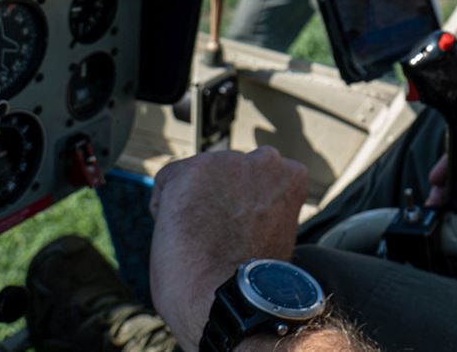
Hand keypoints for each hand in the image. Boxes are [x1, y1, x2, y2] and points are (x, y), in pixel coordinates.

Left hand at [149, 148, 307, 351]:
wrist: (229, 296)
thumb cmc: (252, 279)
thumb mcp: (275, 232)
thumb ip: (264, 208)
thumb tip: (238, 205)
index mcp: (291, 177)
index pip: (257, 176)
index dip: (243, 207)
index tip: (239, 229)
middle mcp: (265, 160)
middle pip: (228, 170)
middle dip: (219, 194)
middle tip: (215, 232)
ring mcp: (229, 163)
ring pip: (198, 175)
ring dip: (194, 199)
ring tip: (198, 237)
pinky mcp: (194, 169)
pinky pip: (168, 182)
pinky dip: (165, 207)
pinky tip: (179, 234)